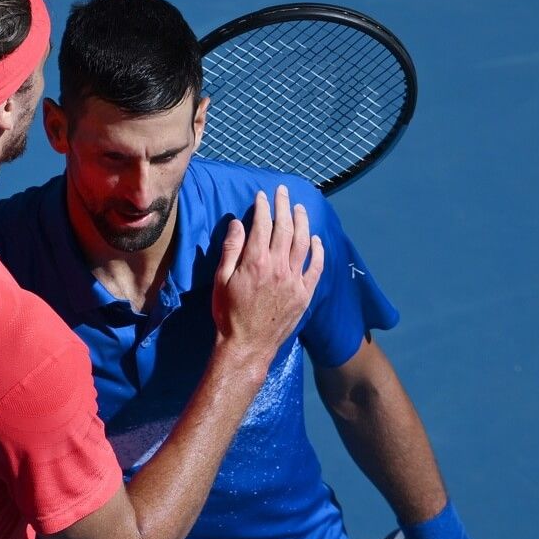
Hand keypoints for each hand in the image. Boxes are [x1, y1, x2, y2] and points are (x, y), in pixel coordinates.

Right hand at [212, 185, 323, 367]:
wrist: (247, 345)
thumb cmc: (228, 314)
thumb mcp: (221, 280)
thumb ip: (231, 249)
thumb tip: (238, 223)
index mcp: (255, 261)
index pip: (262, 225)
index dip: (263, 207)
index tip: (262, 196)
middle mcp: (278, 266)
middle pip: (285, 228)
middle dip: (284, 206)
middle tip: (283, 192)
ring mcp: (294, 279)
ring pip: (303, 242)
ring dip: (302, 222)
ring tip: (300, 208)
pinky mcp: (304, 293)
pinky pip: (316, 267)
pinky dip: (318, 250)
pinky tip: (316, 239)